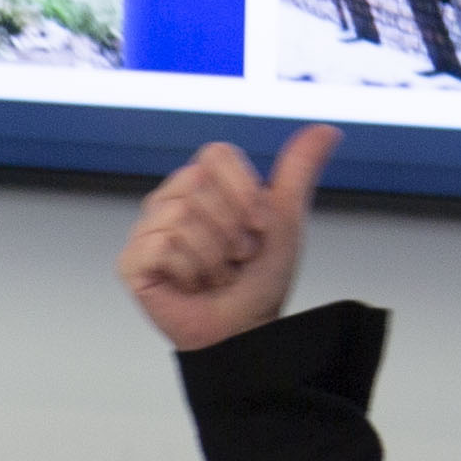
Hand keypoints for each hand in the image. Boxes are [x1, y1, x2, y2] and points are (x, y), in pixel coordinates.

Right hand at [116, 124, 338, 352]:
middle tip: (235, 257)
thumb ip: (299, 169)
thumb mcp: (286, 219)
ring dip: (213, 256)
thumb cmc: (259, 280)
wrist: (245, 330)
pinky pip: (162, 246)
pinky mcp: (132, 261)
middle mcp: (170, 201)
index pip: (216, 155)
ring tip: (215, 273)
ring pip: (182, 218)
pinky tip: (191, 284)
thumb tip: (327, 130)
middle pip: (198, 186)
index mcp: (202, 183)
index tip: (256, 224)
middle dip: (231, 230)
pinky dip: (189, 271)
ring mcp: (148, 230)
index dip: (243, 191)